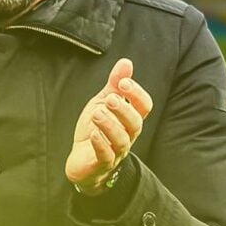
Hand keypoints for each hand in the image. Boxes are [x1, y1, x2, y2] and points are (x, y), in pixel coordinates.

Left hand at [66, 58, 152, 195]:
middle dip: (124, 110)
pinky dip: (101, 145)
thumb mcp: (102, 104)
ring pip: (121, 141)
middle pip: (135, 124)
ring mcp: (116, 152)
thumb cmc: (96, 130)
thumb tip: (126, 62)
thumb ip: (114, 85)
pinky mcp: (101, 164)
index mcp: (129, 120)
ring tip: (96, 113)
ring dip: (110, 125)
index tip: (123, 82)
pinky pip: (106, 157)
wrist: (81, 161)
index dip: (136, 95)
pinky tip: (93, 134)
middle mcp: (127, 136)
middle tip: (109, 99)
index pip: (144, 107)